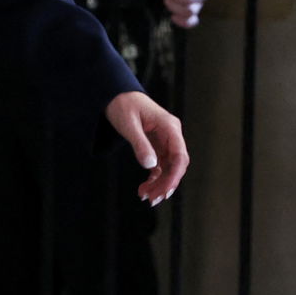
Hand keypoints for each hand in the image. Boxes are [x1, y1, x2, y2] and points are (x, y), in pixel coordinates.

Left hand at [105, 91, 188, 205]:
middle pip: (176, 165)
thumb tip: (150, 166)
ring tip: (145, 196)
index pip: (179, 155)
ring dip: (159, 184)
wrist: (116, 95)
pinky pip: (160, 166)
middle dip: (166, 183)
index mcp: (169, 126)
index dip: (174, 175)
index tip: (164, 190)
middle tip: (152, 199)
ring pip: (169, 168)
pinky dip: (154, 178)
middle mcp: (171, 135)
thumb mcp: (128, 124)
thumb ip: (139, 144)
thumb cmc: (123, 104)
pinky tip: (145, 188)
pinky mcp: (157, 146)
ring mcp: (165, 141)